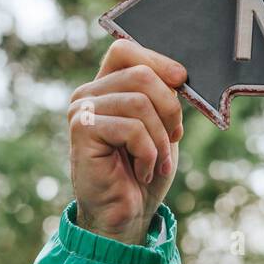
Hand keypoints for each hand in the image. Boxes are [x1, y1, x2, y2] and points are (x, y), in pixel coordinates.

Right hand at [68, 40, 186, 244]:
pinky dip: (149, 153)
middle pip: (142, 74)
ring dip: (161, 138)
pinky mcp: (82, 131)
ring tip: (158, 162)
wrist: (126, 214)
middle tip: (174, 137)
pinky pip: (132, 128)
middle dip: (170, 109)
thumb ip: (163, 96)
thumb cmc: (144, 170)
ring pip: (141, 102)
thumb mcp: (161, 126)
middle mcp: (88, 93)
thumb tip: (179, 74)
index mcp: (106, 87)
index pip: (125, 50)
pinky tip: (143, 170)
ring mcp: (81, 110)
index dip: (157, 60)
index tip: (181, 81)